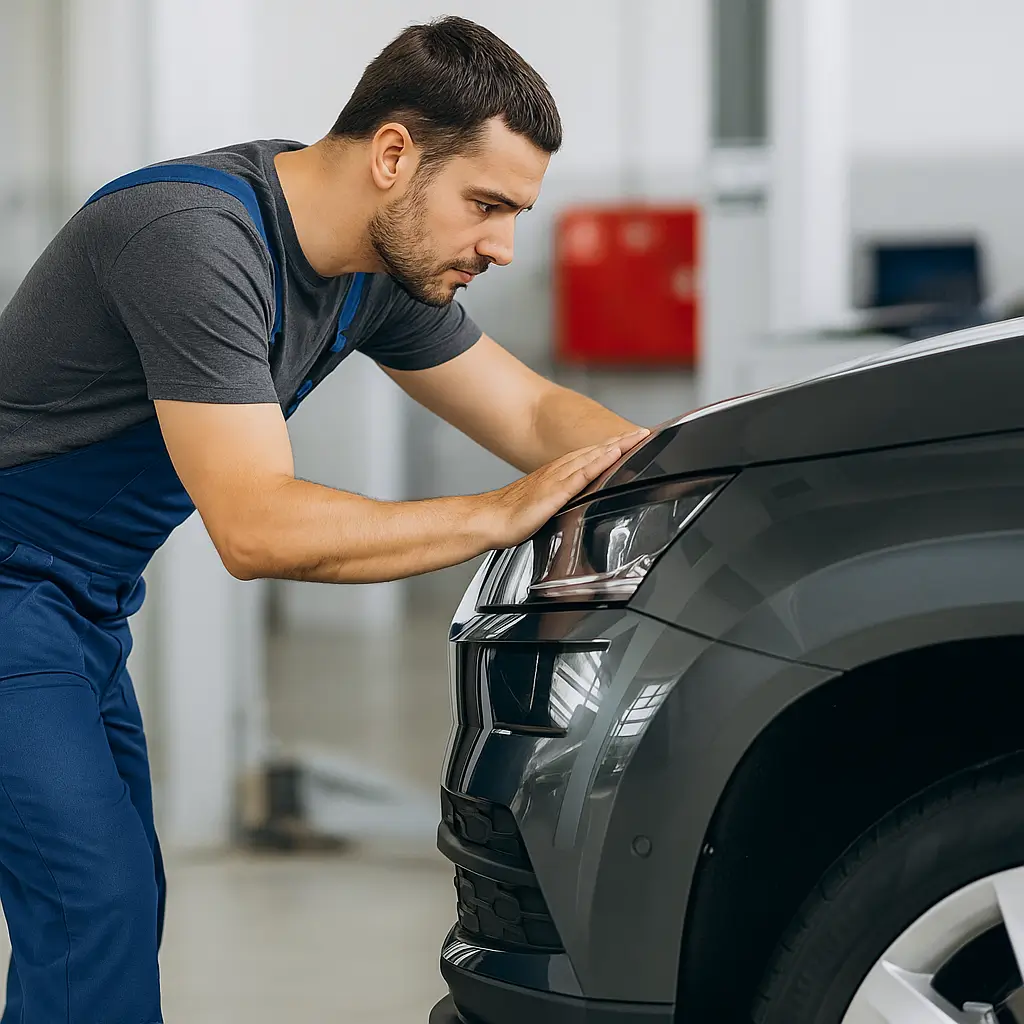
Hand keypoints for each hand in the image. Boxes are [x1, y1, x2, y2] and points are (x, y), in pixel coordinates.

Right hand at [474, 430, 649, 549]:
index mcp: (556, 475)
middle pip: (595, 451)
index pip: (590, 456)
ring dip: (615, 446)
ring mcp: (556, 480)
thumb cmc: (511, 517)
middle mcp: (558, 472)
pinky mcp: (554, 492)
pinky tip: (612, 456)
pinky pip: (581, 474)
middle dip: (620, 441)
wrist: (490, 520)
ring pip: (591, 457)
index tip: (632, 440)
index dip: (612, 447)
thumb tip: (574, 506)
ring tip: (636, 438)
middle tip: (644, 432)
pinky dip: (598, 462)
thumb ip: (560, 501)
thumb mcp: (543, 506)